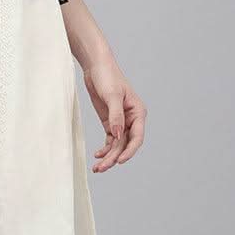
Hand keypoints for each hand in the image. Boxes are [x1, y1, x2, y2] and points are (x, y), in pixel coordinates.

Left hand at [81, 55, 145, 170]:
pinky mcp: (109, 122)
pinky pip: (110, 140)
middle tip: (102, 168)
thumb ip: (115, 116)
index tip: (119, 160)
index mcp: (138, 113)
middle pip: (125, 144)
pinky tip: (97, 156)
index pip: (137, 137)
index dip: (129, 151)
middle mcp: (132, 119)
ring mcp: (120, 122)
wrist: (96, 67)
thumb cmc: (108, 76)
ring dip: (108, 156)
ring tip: (97, 168)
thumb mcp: (112, 96)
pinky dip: (104, 149)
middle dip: (114, 157)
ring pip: (116, 144)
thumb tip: (117, 135)